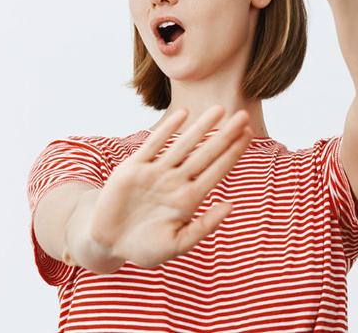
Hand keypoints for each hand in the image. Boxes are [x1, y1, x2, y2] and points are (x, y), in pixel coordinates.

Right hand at [90, 105, 252, 268]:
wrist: (108, 242)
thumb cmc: (143, 248)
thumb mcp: (177, 244)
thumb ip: (204, 226)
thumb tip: (230, 205)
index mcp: (189, 200)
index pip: (217, 171)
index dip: (233, 153)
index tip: (249, 135)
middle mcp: (175, 182)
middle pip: (206, 154)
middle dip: (226, 135)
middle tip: (245, 115)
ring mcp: (155, 173)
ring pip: (183, 145)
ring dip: (201, 127)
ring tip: (219, 109)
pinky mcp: (133, 168)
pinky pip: (153, 145)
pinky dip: (167, 129)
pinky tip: (183, 114)